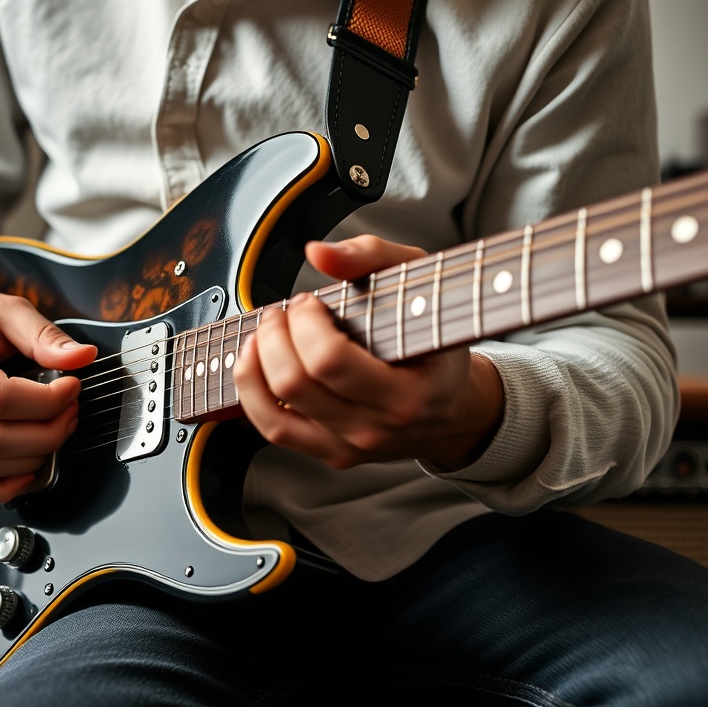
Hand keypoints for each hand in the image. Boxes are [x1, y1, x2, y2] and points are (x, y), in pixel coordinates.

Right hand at [0, 277, 96, 502]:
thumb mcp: (3, 310)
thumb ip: (43, 335)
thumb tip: (82, 357)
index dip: (46, 402)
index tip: (71, 387)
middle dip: (46, 434)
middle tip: (69, 413)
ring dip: (30, 459)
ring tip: (52, 432)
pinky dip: (1, 488)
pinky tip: (26, 470)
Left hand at [233, 235, 503, 471]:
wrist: (454, 410)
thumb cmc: (437, 346)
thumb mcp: (421, 286)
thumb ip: (372, 258)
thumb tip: (318, 253)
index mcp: (405, 395)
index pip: (330, 360)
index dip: (305, 322)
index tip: (309, 301)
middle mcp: (373, 429)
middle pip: (294, 384)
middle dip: (275, 335)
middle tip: (285, 313)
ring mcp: (348, 447)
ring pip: (274, 417)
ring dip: (254, 367)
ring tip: (262, 336)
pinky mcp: (329, 453)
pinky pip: (274, 430)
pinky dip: (253, 395)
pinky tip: (256, 366)